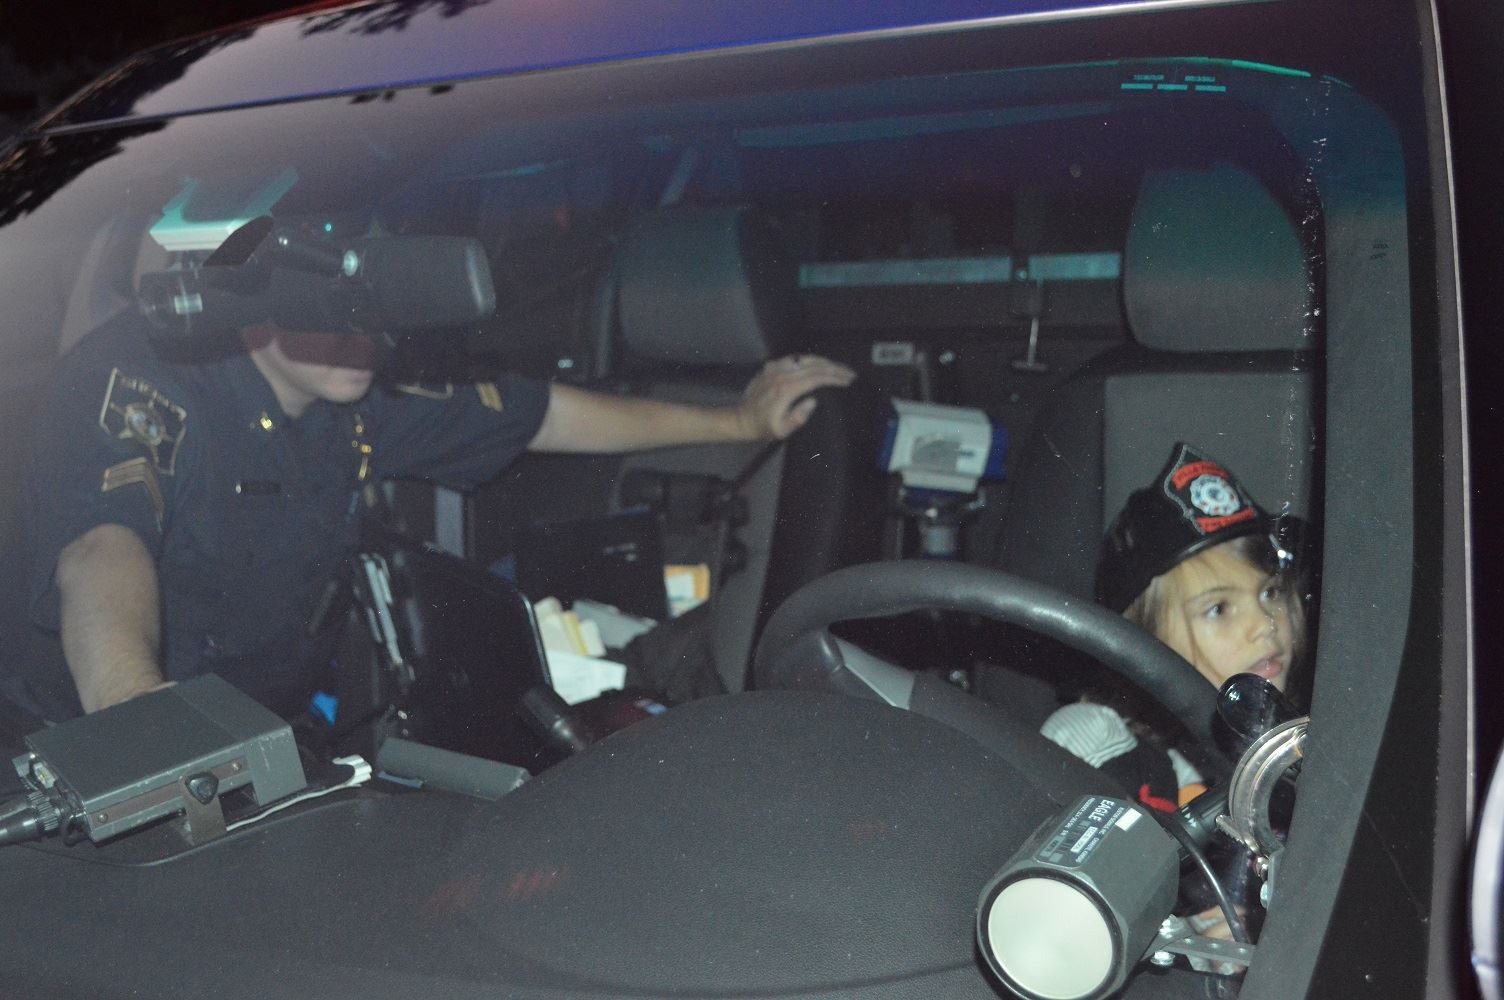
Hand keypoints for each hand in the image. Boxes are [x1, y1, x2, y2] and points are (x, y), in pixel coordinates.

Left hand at [735, 354, 855, 439]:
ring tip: (838, 367)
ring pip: (804, 358)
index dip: (834, 378)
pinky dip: (808, 359)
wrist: (741, 418)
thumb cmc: (763, 427)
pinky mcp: (770, 367)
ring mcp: (775, 368)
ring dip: (823, 361)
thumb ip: (798, 417)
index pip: (816, 378)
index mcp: (786, 389)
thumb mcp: (781, 430)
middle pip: (814, 366)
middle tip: (850, 373)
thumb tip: (813, 401)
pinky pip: (793, 358)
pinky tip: (817, 363)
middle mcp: (782, 374)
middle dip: (834, 368)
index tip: (848, 380)